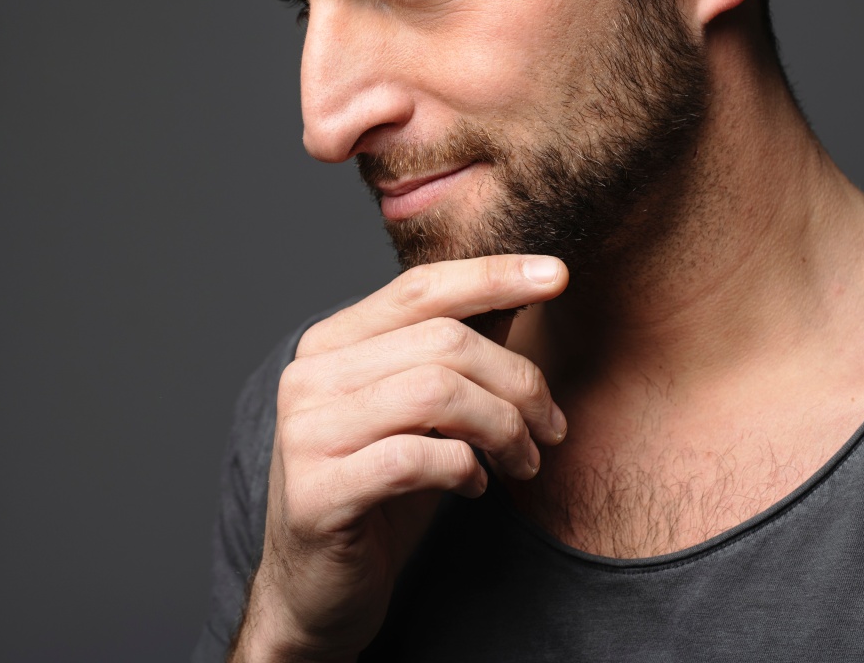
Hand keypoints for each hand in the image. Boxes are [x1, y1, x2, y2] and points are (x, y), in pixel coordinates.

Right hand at [232, 255, 568, 661]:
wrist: (313, 589)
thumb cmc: (379, 489)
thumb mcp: (422, 411)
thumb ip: (456, 350)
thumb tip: (522, 288)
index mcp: (332, 344)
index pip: (419, 288)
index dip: (491, 276)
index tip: (556, 274)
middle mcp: (309, 376)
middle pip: (443, 341)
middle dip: (518, 380)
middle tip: (552, 427)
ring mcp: (306, 432)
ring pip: (437, 392)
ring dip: (503, 427)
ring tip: (524, 461)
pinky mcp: (317, 493)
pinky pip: (416, 459)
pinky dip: (465, 468)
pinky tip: (475, 486)